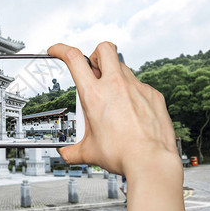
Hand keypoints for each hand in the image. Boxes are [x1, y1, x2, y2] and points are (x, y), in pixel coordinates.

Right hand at [48, 42, 178, 175]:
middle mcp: (116, 85)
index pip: (74, 58)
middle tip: (93, 70)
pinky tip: (131, 111)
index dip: (62, 49)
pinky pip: (139, 85)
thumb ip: (72, 150)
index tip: (57, 50)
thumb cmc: (121, 154)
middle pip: (104, 49)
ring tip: (112, 98)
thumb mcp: (88, 152)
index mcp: (94, 95)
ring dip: (113, 75)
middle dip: (94, 54)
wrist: (151, 161)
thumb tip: (65, 153)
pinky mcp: (153, 95)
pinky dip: (131, 93)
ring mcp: (137, 88)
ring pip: (122, 67)